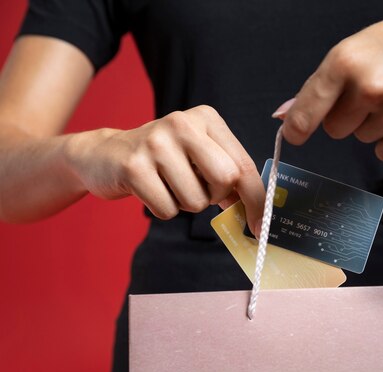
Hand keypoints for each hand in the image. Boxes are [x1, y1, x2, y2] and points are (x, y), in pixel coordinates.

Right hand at [65, 105, 264, 234]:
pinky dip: (163, 209)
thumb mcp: (199, 156)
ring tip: (168, 184)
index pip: (243, 164)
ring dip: (185, 204)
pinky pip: (168, 210)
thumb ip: (229, 177)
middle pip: (226, 179)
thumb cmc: (163, 160)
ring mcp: (156, 143)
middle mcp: (183, 123)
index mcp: (206, 118)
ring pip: (196, 201)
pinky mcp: (133, 166)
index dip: (256, 199)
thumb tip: (257, 212)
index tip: (261, 226)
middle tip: (197, 189)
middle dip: (215, 197)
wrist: (104, 155)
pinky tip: (150, 189)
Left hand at [278, 0, 382, 161]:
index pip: (308, 109)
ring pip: (362, 139)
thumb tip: (283, 117)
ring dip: (375, 124)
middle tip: (375, 90)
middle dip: (348, 115)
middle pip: (335, 129)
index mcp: (346, 59)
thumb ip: (321, 85)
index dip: (297, 127)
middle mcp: (370, 85)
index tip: (292, 136)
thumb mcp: (359, 47)